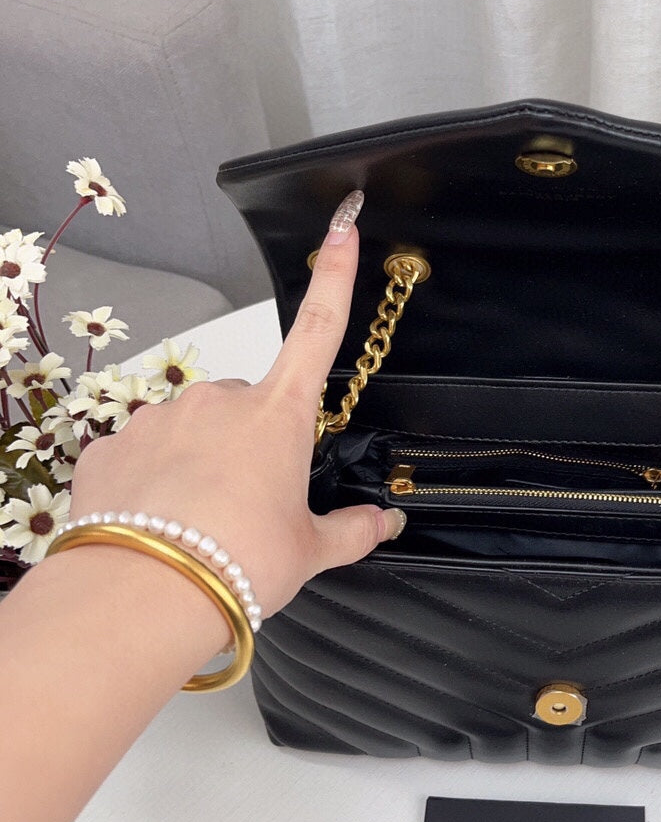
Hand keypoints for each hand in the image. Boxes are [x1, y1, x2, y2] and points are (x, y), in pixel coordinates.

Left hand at [68, 208, 401, 617]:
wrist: (140, 596)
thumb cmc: (239, 562)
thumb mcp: (308, 551)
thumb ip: (352, 530)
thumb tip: (387, 522)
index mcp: (277, 415)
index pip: (318, 330)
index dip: (335, 276)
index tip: (343, 226)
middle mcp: (218, 400)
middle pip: (249, 405)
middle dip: (252, 441)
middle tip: (251, 504)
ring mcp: (160, 418)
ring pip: (194, 429)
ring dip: (203, 461)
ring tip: (203, 522)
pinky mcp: (111, 445)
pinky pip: (145, 454)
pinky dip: (156, 480)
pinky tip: (161, 523)